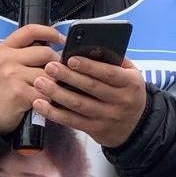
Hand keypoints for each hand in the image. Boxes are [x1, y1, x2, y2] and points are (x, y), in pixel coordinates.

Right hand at [0, 25, 64, 133]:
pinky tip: (45, 100)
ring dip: (55, 83)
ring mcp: (12, 75)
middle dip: (57, 63)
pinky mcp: (19, 93)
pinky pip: (46, 92)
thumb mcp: (4, 63)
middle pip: (46, 52)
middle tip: (57, 74)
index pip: (31, 31)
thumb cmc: (0, 87)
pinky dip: (50, 98)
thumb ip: (23, 52)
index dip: (50, 32)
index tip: (61, 39)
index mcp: (4, 48)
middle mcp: (6, 59)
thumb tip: (52, 45)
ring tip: (49, 89)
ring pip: (49, 73)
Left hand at [32, 55, 147, 147]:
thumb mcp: (132, 75)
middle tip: (49, 66)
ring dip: (56, 93)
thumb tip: (92, 47)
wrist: (136, 126)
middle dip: (67, 76)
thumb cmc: (129, 93)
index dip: (89, 66)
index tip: (70, 58)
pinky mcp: (96, 129)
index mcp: (131, 83)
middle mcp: (121, 101)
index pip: (108, 73)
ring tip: (40, 82)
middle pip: (91, 87)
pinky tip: (40, 104)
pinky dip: (54, 113)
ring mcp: (108, 117)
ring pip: (78, 104)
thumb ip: (116, 61)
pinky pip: (72, 121)